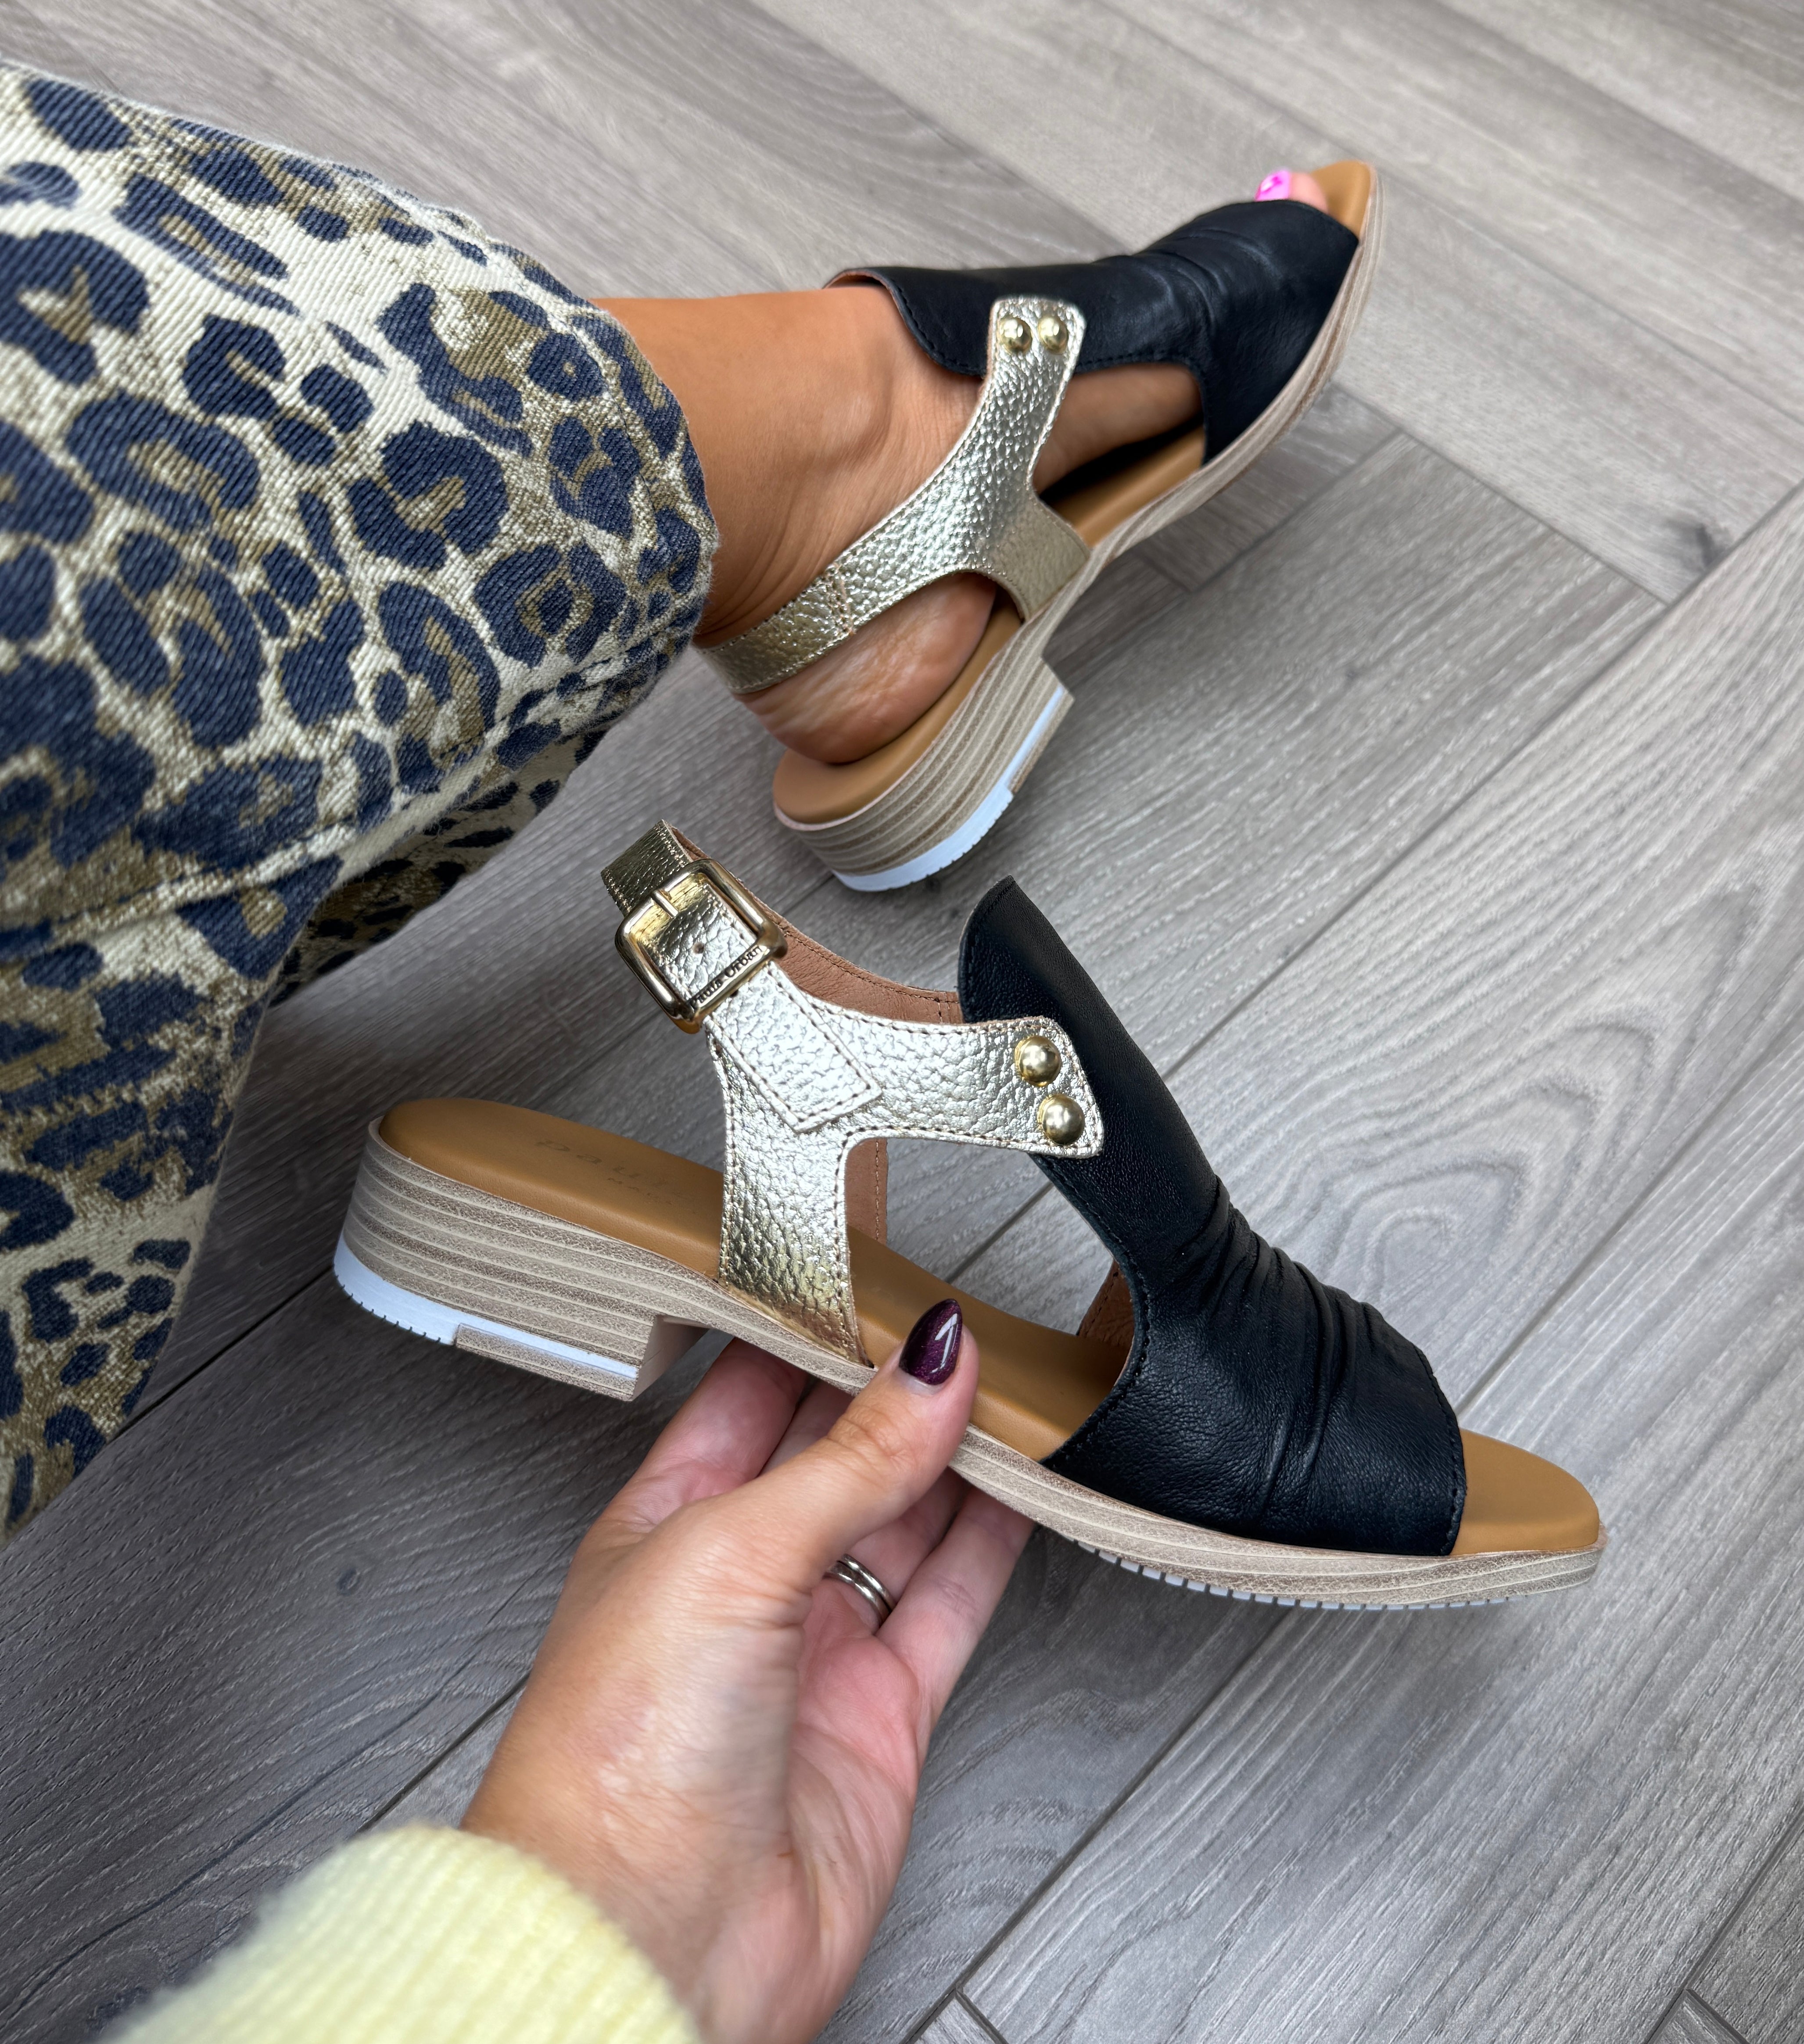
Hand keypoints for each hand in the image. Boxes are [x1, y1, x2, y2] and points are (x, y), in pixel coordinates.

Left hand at [461, 1303, 1030, 2043]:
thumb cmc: (619, 1756)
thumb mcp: (732, 1552)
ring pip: (905, 1521)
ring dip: (958, 1456)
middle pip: (837, 1454)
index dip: (811, 1329)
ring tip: (1013, 1385)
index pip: (748, 1395)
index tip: (872, 1268)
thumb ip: (848, 1457)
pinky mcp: (881, 1714)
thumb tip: (928, 1362)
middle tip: (962, 1318)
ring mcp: (815, 1648)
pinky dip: (995, 1542)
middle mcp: (740, 1582)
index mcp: (666, 1525)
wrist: (650, 1938)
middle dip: (896, 1389)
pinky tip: (1027, 1489)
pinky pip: (951, 1602)